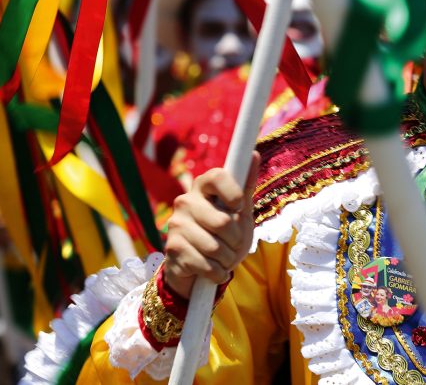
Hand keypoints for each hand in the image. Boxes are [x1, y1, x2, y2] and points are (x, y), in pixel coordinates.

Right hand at [163, 152, 259, 297]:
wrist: (199, 267)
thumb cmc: (223, 234)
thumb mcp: (240, 211)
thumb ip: (246, 185)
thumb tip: (253, 154)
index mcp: (202, 186)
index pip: (218, 176)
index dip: (233, 194)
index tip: (239, 207)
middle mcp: (185, 201)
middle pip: (223, 222)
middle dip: (236, 240)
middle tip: (233, 243)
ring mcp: (175, 224)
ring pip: (215, 248)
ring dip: (227, 259)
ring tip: (223, 257)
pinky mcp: (172, 249)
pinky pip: (207, 265)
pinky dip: (217, 273)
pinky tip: (213, 269)